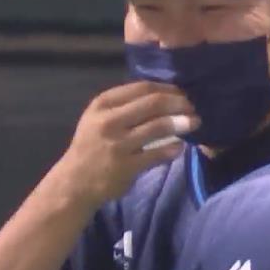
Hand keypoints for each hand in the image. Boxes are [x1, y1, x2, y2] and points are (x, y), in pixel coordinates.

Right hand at [51, 81, 198, 207]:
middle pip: (153, 103)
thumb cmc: (91, 145)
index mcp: (103, 104)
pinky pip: (158, 154)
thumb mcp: (99, 117)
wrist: (75, 181)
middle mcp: (109, 121)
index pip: (143, 88)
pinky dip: (173, 148)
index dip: (168, 89)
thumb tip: (164, 93)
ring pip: (158, 126)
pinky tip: (180, 146)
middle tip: (193, 108)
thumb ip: (125, 104)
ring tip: (194, 123)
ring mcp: (117, 144)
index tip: (182, 94)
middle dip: (179, 103)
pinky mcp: (126, 166)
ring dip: (181, 123)